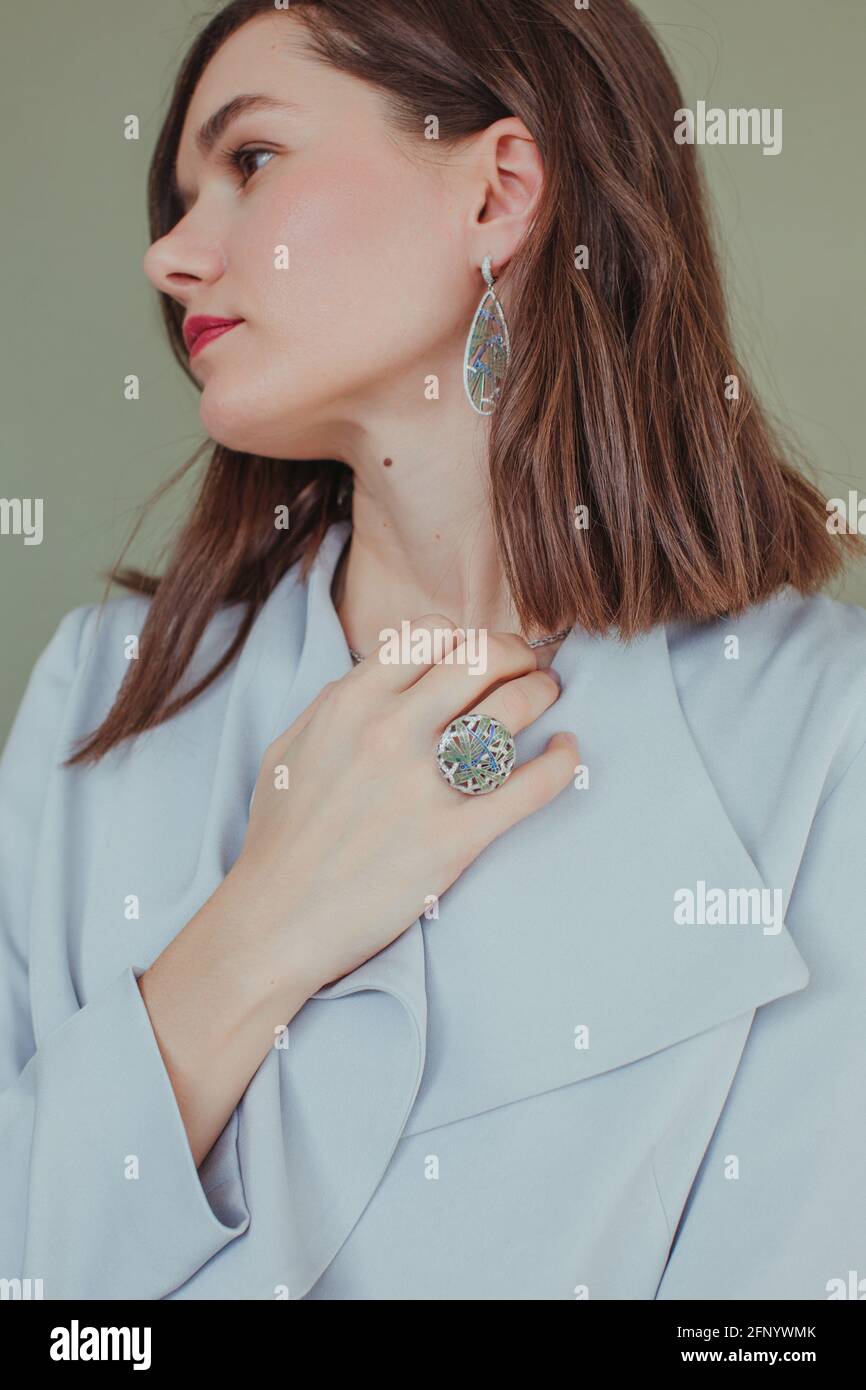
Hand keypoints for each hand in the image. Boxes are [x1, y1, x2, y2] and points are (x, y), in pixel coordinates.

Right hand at [232, 615, 578, 996]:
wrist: (277, 921)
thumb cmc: (282, 838)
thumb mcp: (290, 748)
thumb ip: (337, 702)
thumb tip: (387, 673)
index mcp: (349, 705)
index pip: (430, 636)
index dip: (463, 637)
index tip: (475, 656)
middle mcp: (389, 732)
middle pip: (482, 657)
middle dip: (516, 653)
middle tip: (526, 667)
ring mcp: (424, 785)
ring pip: (512, 708)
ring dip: (542, 692)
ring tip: (547, 697)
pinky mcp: (454, 839)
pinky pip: (530, 785)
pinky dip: (561, 762)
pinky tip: (566, 752)